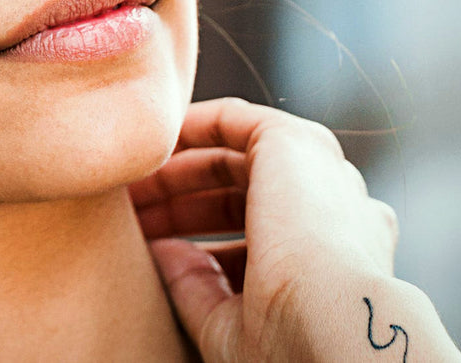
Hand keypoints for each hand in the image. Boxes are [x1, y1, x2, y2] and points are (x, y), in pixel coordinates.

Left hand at [130, 98, 402, 361]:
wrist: (329, 325)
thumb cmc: (288, 344)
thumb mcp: (230, 322)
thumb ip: (196, 285)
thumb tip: (161, 252)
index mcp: (332, 253)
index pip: (251, 231)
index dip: (190, 234)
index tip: (143, 242)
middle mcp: (333, 207)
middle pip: (240, 190)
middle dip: (177, 200)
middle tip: (127, 213)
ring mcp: (318, 172)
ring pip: (234, 155)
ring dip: (178, 169)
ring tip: (128, 186)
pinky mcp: (295, 142)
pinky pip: (233, 119)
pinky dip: (189, 127)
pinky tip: (150, 151)